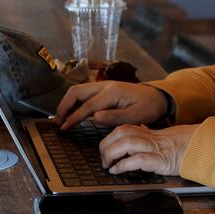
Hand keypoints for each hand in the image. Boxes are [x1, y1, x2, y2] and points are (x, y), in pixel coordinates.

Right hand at [52, 81, 167, 129]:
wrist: (157, 96)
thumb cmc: (148, 107)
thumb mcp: (136, 116)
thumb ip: (115, 117)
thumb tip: (95, 117)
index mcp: (112, 93)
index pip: (87, 106)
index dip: (73, 117)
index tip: (63, 128)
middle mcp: (105, 85)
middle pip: (76, 92)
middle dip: (64, 106)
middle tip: (57, 123)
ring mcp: (103, 85)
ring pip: (78, 91)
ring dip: (67, 103)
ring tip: (61, 119)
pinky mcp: (104, 89)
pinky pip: (84, 93)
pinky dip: (74, 102)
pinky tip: (72, 113)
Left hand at [99, 124, 198, 175]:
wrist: (201, 149)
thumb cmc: (182, 146)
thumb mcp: (162, 139)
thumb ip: (147, 136)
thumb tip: (133, 134)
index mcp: (149, 133)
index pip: (123, 128)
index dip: (109, 138)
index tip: (104, 149)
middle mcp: (150, 138)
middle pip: (121, 133)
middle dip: (106, 145)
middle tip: (103, 159)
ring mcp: (156, 148)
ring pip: (127, 143)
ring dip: (112, 154)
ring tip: (108, 165)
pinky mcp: (161, 161)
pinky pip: (138, 160)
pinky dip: (124, 165)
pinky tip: (117, 170)